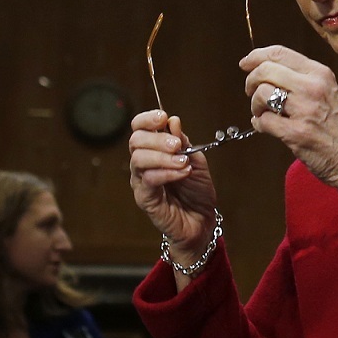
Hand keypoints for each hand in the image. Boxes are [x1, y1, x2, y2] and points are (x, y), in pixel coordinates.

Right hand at [128, 110, 219, 259]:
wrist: (202, 219)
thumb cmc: (197, 190)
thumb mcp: (196, 159)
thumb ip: (184, 142)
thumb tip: (173, 121)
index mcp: (153, 150)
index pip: (139, 128)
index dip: (147, 119)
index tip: (163, 117)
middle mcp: (142, 164)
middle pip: (136, 141)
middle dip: (158, 139)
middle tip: (178, 145)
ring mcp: (141, 181)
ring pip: (139, 159)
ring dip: (163, 157)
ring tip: (183, 162)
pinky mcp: (145, 198)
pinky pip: (149, 179)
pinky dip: (167, 172)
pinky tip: (182, 172)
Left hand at [240, 45, 337, 188]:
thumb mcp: (328, 90)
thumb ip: (301, 78)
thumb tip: (266, 70)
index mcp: (319, 74)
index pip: (280, 53)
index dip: (256, 56)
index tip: (246, 63)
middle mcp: (312, 87)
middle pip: (265, 70)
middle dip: (251, 81)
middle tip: (251, 92)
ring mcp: (304, 110)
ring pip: (261, 94)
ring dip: (255, 105)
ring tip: (262, 113)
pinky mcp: (296, 133)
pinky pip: (263, 121)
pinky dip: (259, 123)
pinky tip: (265, 127)